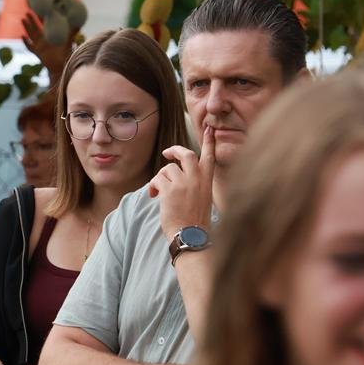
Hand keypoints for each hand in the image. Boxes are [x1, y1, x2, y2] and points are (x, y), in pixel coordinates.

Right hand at [21, 12, 75, 78]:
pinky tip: (22, 37)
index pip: (44, 24)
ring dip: (27, 27)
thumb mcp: (69, 41)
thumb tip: (79, 23)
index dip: (41, 16)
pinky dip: (26, 42)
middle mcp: (43, 39)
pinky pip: (30, 47)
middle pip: (35, 27)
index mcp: (50, 35)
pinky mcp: (37, 53)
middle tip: (27, 11)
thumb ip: (72, 32)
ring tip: (23, 19)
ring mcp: (39, 45)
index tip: (39, 8)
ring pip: (31, 34)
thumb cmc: (65, 53)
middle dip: (31, 20)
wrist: (61, 66)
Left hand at [148, 126, 215, 241]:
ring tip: (159, 190)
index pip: (210, 156)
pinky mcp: (170, 190)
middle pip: (186, 153)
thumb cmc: (195, 223)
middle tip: (167, 153)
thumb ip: (195, 184)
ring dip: (160, 177)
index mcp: (207, 182)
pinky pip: (157, 179)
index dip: (209, 141)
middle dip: (174, 150)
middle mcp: (197, 179)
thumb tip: (178, 174)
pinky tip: (154, 195)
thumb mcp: (203, 200)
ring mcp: (184, 184)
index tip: (209, 128)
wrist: (190, 236)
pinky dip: (153, 186)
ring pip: (168, 168)